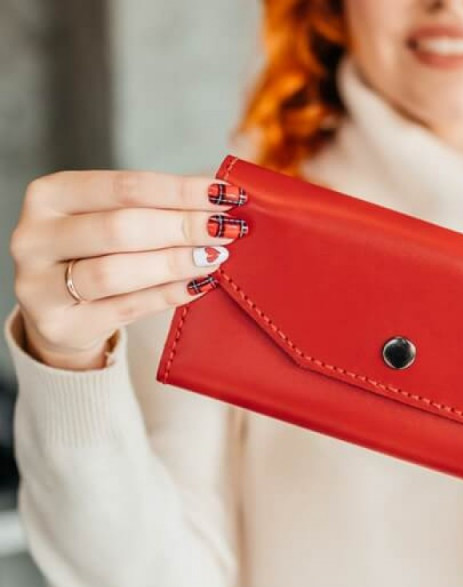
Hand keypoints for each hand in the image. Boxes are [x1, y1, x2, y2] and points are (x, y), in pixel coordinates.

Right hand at [8, 169, 248, 369]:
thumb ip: (154, 209)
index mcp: (50, 196)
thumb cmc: (95, 256)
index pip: (124, 187)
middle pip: (120, 228)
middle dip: (182, 227)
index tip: (226, 194)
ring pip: (117, 271)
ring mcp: (41, 284)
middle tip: (227, 230)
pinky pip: (126, 308)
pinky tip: (198, 286)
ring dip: (175, 263)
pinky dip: (167, 295)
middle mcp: (37, 237)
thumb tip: (221, 199)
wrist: (57, 314)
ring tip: (215, 258)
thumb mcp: (109, 221)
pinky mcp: (62, 324)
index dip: (180, 191)